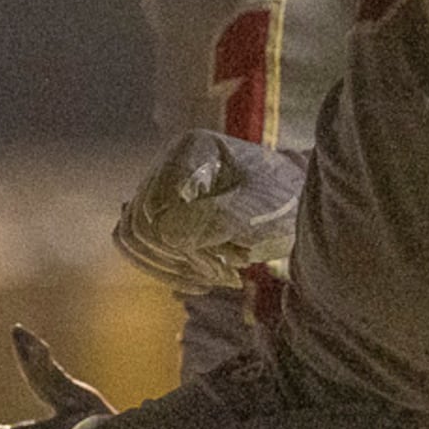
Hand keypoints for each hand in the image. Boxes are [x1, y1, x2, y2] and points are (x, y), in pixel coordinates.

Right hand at [114, 131, 306, 294]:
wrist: (295, 203)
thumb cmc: (282, 200)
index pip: (154, 207)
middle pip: (139, 225)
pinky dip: (167, 269)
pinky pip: (141, 246)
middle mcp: (167, 164)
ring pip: (133, 238)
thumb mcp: (257, 210)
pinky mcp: (162, 212)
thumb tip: (167, 236)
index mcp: (190, 149)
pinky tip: (201, 280)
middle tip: (227, 272)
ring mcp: (161, 188)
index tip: (230, 262)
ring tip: (217, 277)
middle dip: (180, 258)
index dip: (182, 244)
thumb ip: (214, 219)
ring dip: (173, 268)